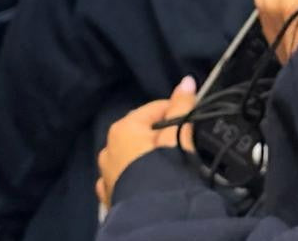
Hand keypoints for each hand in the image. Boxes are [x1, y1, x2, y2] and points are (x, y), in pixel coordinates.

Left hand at [95, 77, 197, 209]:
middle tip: (182, 147)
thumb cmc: (165, 170)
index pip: (156, 109)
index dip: (177, 113)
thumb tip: (187, 80)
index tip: (191, 125)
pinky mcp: (109, 195)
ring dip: (147, 157)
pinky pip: (125, 177)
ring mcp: (106, 173)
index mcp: (123, 128)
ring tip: (168, 167)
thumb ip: (182, 106)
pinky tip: (150, 182)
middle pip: (142, 132)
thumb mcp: (177, 134)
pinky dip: (136, 176)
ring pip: (132, 156)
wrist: (152, 216)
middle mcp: (108, 148)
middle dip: (161, 136)